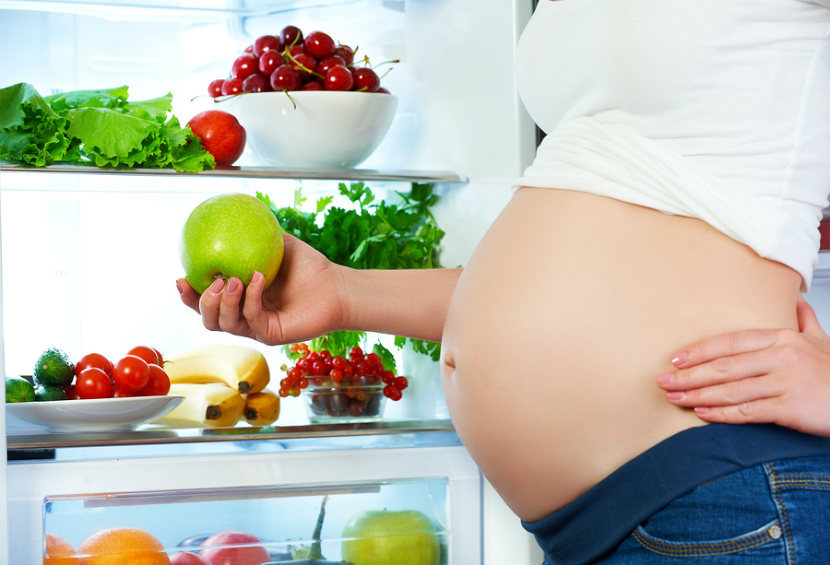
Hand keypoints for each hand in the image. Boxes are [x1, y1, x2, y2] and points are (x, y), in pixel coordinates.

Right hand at [176, 233, 344, 345]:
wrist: (336, 286)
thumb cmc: (310, 267)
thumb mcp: (278, 244)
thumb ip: (255, 234)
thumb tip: (231, 211)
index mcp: (241, 298)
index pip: (206, 301)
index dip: (189, 295)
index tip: (179, 278)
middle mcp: (245, 315)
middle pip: (209, 319)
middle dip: (200, 302)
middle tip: (210, 281)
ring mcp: (257, 327)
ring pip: (224, 324)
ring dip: (223, 302)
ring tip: (232, 280)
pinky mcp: (272, 334)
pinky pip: (251, 318)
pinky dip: (250, 298)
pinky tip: (257, 279)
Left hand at [657, 296, 829, 436]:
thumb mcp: (822, 341)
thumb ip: (804, 321)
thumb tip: (796, 299)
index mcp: (782, 338)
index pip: (730, 342)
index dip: (700, 351)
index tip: (676, 359)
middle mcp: (782, 356)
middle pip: (724, 365)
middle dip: (689, 375)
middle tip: (663, 381)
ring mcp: (787, 381)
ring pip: (731, 388)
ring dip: (698, 395)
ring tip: (675, 398)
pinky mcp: (792, 407)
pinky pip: (749, 411)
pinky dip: (722, 414)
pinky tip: (703, 414)